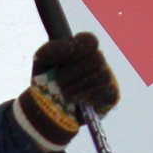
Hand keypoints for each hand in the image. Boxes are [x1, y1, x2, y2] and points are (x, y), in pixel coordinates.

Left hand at [13, 33, 119, 152]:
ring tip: (64, 96)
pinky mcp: (111, 96)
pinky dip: (90, 97)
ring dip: (78, 87)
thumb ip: (50, 50)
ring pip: (102, 75)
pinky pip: (108, 91)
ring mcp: (107, 78)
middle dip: (73, 73)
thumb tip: (70, 47)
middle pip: (96, 58)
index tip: (62, 62)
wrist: (47, 112)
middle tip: (59, 84)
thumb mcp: (41, 64)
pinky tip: (77, 101)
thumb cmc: (46, 83)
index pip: (90, 41)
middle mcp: (98, 61)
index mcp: (83, 49)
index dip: (78, 49)